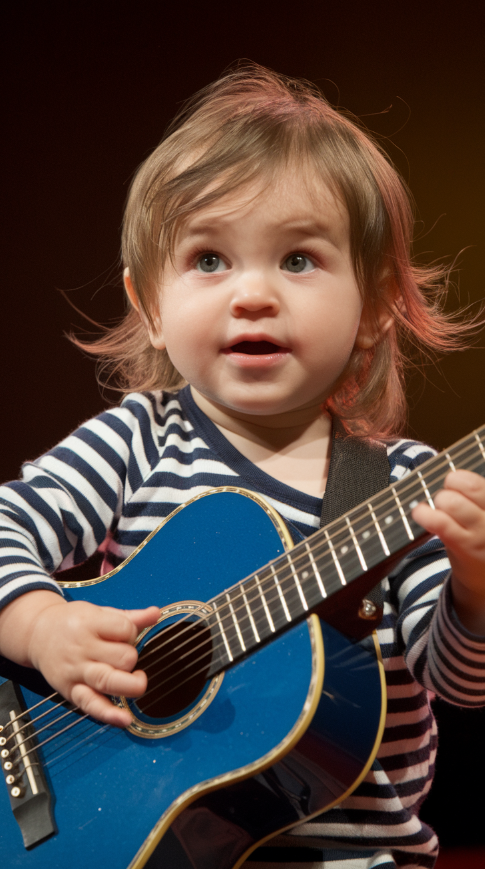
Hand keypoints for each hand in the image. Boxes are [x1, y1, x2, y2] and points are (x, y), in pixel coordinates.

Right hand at [0, 591, 158, 726]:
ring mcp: (77, 672)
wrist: (38, 634)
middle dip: (132, 657)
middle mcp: (83, 649)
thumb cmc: (74, 623)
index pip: (125, 629)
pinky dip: (109, 715)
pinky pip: (91, 705)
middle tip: (125, 656)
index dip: (132, 632)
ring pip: (109, 681)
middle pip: (123, 657)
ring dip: (131, 685)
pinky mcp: (71, 692)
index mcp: (91, 624)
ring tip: (138, 681)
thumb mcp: (100, 613)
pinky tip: (125, 719)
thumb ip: (130, 617)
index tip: (126, 634)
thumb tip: (156, 613)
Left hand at [412, 469, 484, 633]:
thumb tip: (446, 473)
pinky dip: (425, 514)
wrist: (484, 576)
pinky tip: (420, 513)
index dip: (460, 479)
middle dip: (450, 484)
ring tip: (441, 511)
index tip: (455, 485)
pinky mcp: (465, 547)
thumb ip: (473, 494)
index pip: (477, 482)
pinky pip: (441, 523)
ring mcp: (481, 533)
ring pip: (451, 501)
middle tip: (447, 497)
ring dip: (439, 501)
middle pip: (467, 485)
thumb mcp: (482, 512)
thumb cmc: (480, 535)